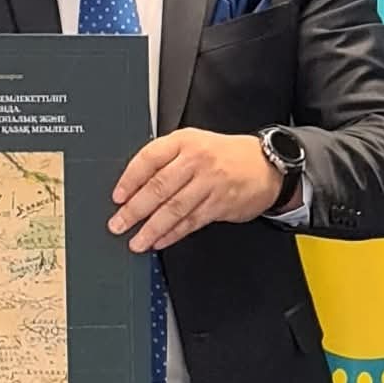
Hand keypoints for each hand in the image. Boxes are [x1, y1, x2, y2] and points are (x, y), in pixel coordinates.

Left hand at [109, 129, 282, 251]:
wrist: (267, 165)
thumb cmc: (224, 155)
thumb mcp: (194, 144)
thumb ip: (166, 160)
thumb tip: (133, 187)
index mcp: (184, 141)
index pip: (149, 159)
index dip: (130, 180)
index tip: (117, 197)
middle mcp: (196, 160)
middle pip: (158, 187)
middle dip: (134, 210)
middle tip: (118, 224)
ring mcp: (209, 183)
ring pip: (174, 208)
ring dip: (152, 228)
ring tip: (137, 241)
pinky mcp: (220, 204)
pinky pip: (191, 222)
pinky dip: (173, 234)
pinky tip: (160, 241)